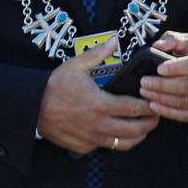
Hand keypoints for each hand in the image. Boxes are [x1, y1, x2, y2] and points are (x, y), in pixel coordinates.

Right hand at [35, 40, 158, 152]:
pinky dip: (117, 140)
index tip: (156, 101)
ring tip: (142, 126)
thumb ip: (97, 54)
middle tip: (156, 115)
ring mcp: (92, 138)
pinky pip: (107, 147)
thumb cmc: (53, 88)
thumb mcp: (74, 66)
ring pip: (124, 144)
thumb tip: (113, 41)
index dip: (150, 106)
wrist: (31, 109)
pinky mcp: (84, 146)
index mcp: (100, 104)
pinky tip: (119, 130)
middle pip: (136, 130)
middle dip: (150, 123)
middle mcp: (98, 125)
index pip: (135, 108)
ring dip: (138, 136)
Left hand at [138, 31, 187, 122]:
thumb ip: (173, 39)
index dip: (176, 68)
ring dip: (161, 99)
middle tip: (144, 82)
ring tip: (145, 92)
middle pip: (186, 86)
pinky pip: (185, 115)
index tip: (158, 68)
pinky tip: (155, 105)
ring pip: (183, 102)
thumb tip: (157, 45)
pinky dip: (167, 112)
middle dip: (161, 85)